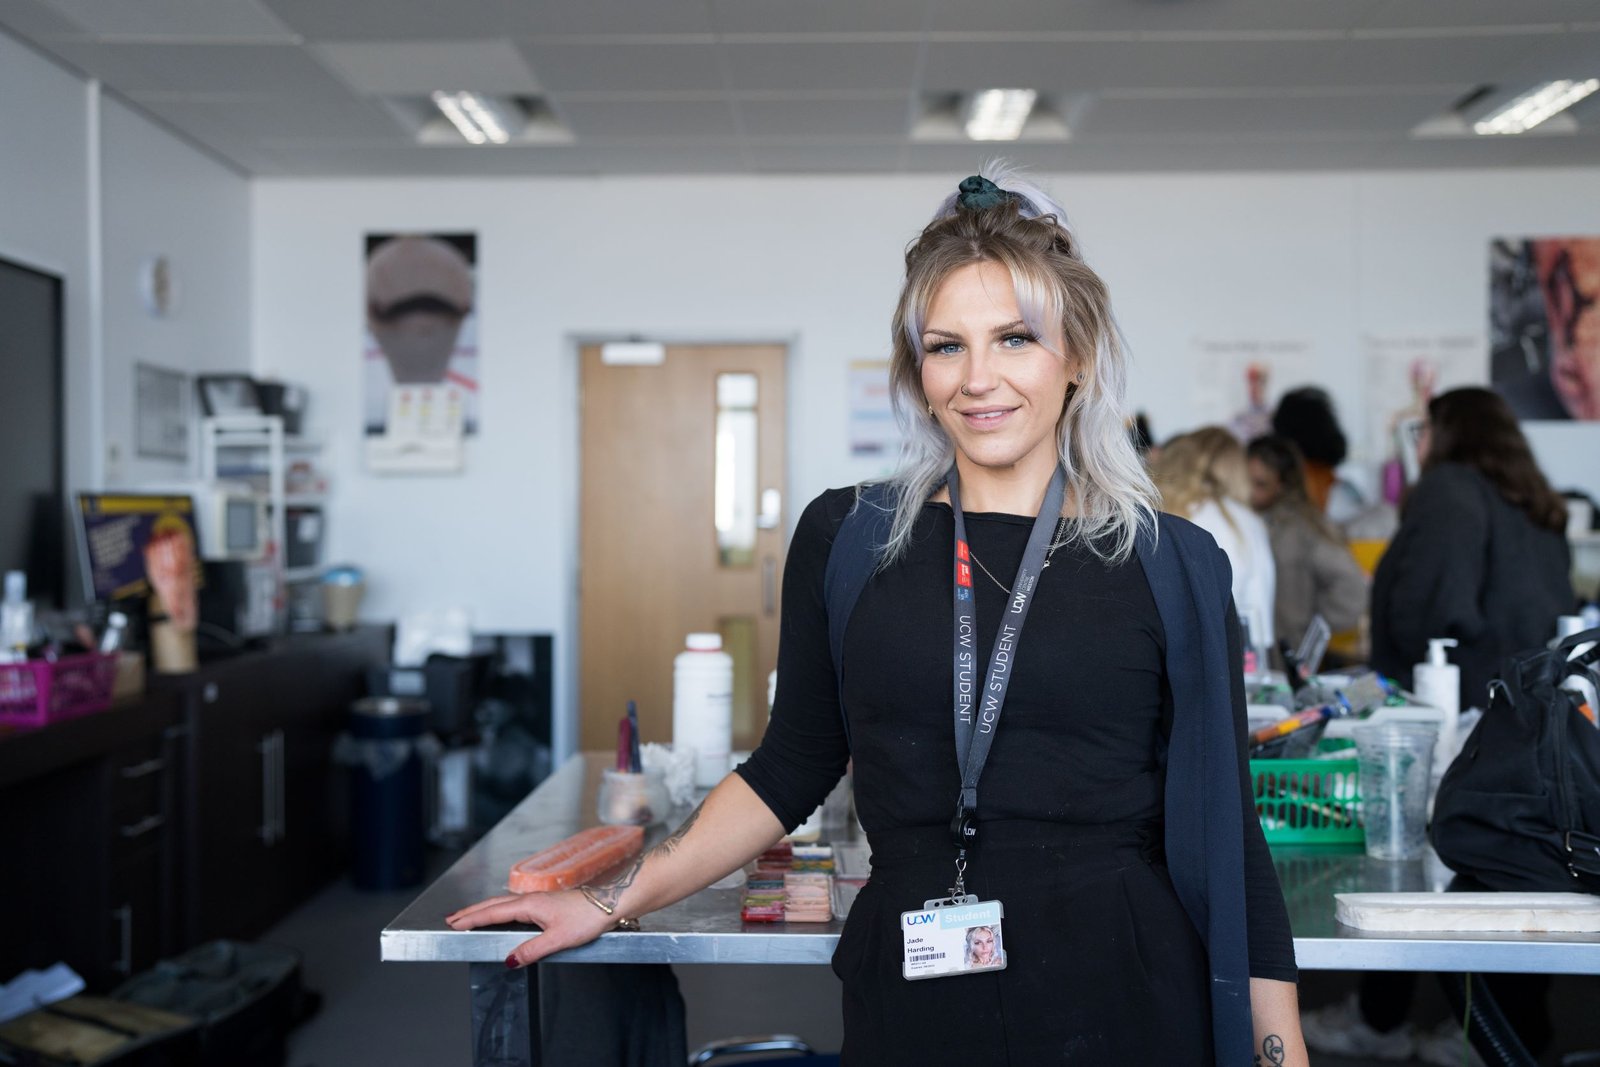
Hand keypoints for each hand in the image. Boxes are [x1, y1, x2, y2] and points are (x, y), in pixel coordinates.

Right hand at [446, 889, 616, 967]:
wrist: (610, 903)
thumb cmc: (587, 917)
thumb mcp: (558, 939)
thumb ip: (531, 950)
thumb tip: (509, 961)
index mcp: (530, 905)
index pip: (492, 912)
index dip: (472, 918)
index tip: (453, 923)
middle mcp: (531, 899)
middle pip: (493, 904)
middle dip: (471, 912)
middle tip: (452, 919)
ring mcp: (538, 900)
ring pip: (503, 903)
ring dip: (484, 909)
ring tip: (469, 917)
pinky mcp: (545, 903)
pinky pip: (514, 905)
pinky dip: (499, 909)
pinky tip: (500, 915)